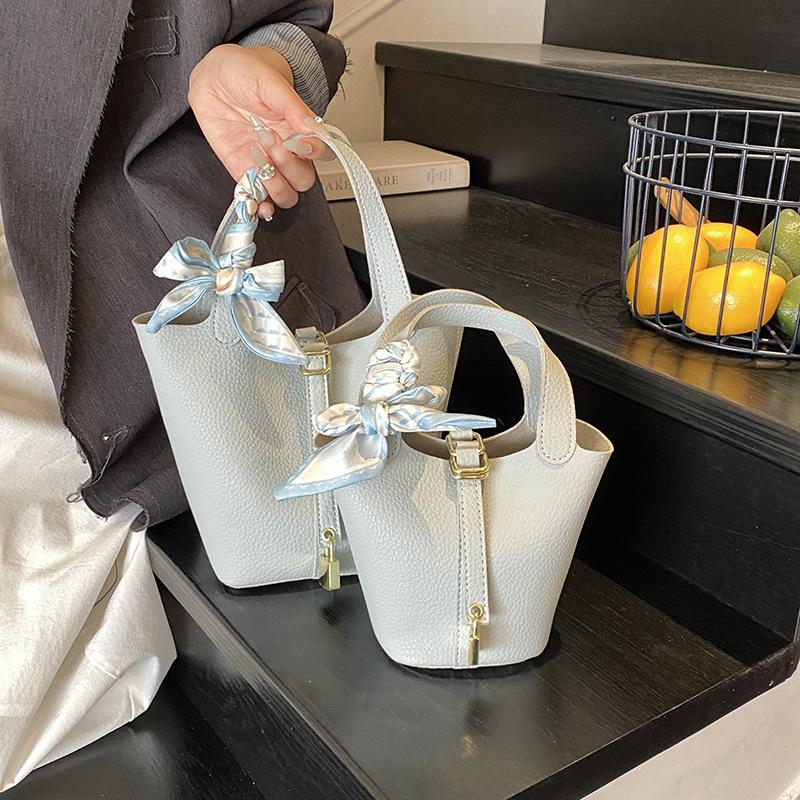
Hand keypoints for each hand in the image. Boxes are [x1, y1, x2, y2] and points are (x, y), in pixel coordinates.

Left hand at [188, 43, 332, 218]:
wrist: (212, 76)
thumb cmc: (244, 73)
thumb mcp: (270, 82)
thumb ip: (292, 106)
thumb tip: (312, 129)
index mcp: (299, 130)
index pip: (321, 154)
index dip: (313, 153)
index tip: (298, 141)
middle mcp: (287, 151)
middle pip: (304, 180)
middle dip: (289, 167)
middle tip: (270, 141)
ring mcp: (266, 164)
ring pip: (286, 195)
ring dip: (275, 185)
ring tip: (256, 156)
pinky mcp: (244, 172)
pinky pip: (258, 199)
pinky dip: (258, 207)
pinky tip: (255, 203)